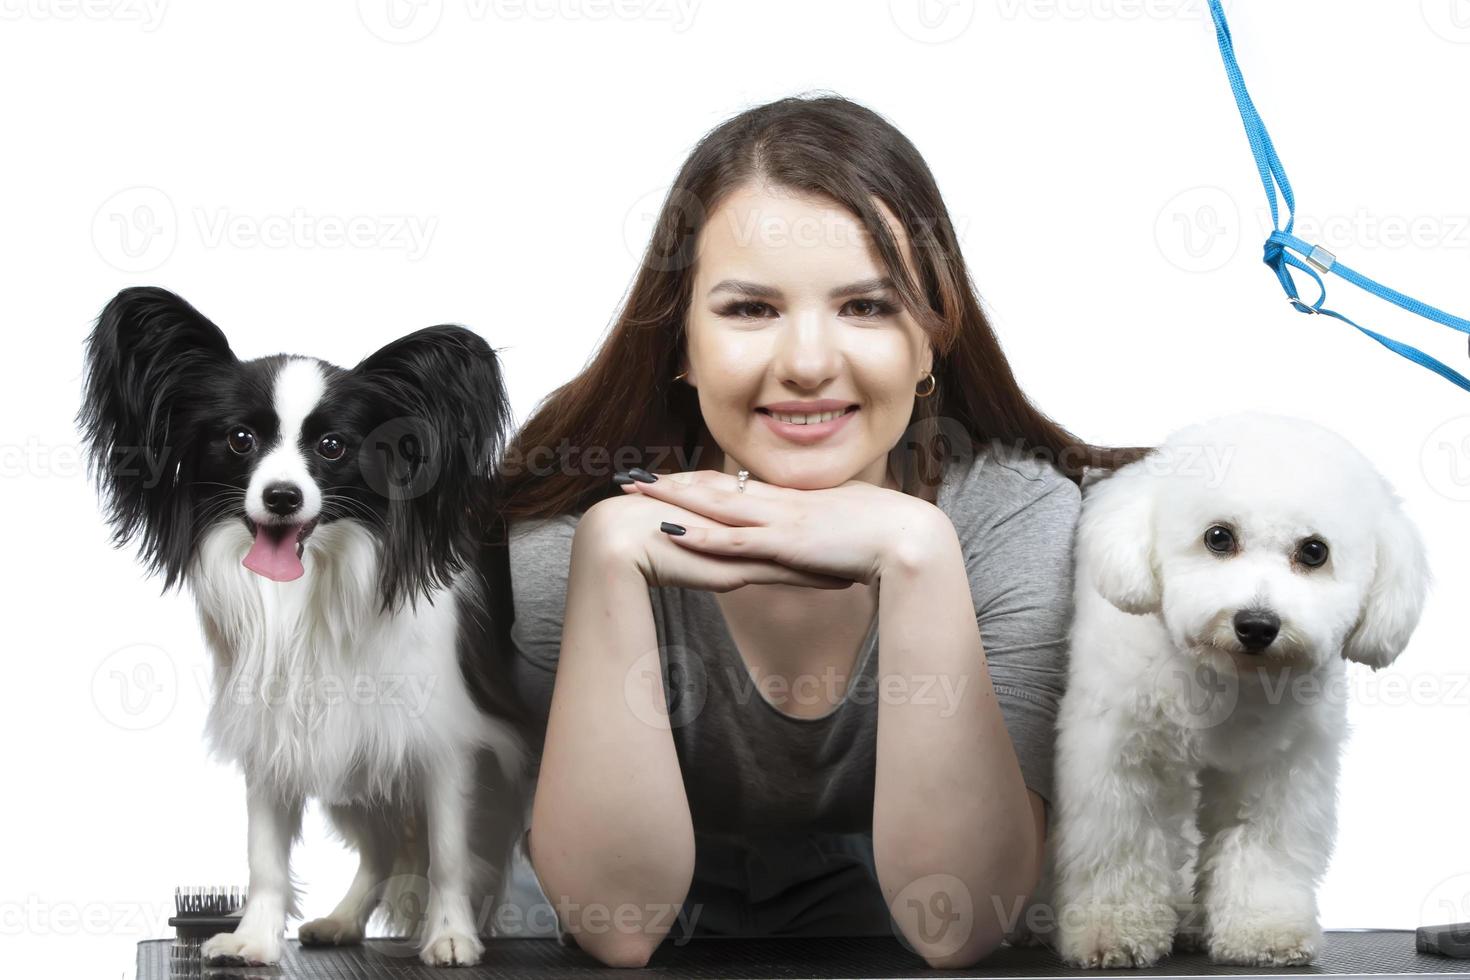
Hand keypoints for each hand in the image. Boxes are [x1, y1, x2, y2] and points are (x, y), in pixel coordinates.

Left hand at [615, 468, 940, 586]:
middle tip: (633, 477)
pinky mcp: (784, 543)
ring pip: (713, 505)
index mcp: (793, 500)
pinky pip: (732, 539)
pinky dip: (700, 534)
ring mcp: (779, 520)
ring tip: (635, 491)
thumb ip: (824, 531)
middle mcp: (779, 503)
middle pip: (714, 486)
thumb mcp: (847, 528)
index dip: (700, 480)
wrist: (910, 537)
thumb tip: (815, 538)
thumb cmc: (888, 533)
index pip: (736, 486)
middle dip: (671, 482)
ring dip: (671, 498)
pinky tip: (670, 530)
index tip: (670, 477)